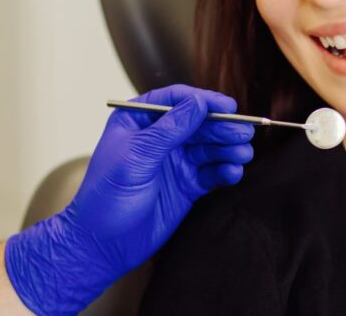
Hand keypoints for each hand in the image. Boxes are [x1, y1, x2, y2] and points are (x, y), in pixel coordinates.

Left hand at [4, 84, 253, 314]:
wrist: (102, 244)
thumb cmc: (106, 197)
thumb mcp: (137, 156)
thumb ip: (170, 129)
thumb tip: (198, 103)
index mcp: (138, 121)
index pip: (176, 100)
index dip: (203, 101)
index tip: (227, 106)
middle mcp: (158, 138)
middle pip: (198, 123)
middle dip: (222, 127)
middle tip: (243, 132)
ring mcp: (174, 162)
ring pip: (208, 148)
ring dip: (227, 149)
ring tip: (243, 153)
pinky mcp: (186, 186)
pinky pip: (211, 172)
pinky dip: (224, 171)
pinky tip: (233, 172)